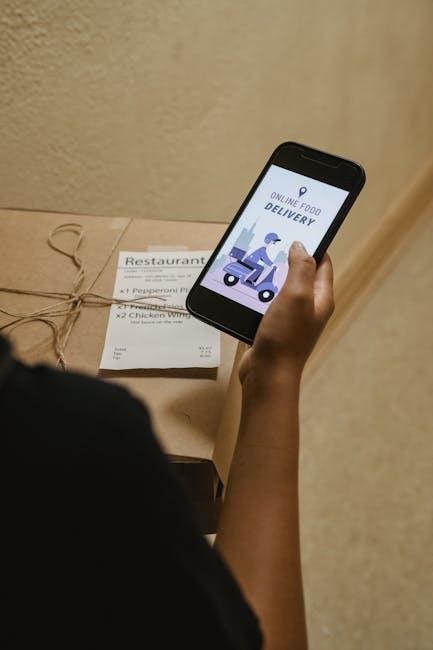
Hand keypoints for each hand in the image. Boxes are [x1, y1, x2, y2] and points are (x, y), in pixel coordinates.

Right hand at [239, 241, 333, 384]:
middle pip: (298, 274)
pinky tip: (240, 287)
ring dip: (265, 276)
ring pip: (277, 288)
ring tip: (250, 262)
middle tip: (267, 243)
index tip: (296, 228)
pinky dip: (253, 294)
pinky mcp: (270, 327)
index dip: (312, 245)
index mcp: (321, 298)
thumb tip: (301, 246)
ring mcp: (289, 318)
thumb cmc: (285, 337)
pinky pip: (263, 304)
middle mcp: (307, 307)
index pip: (322, 263)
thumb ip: (301, 268)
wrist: (267, 374)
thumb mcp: (296, 295)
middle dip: (283, 258)